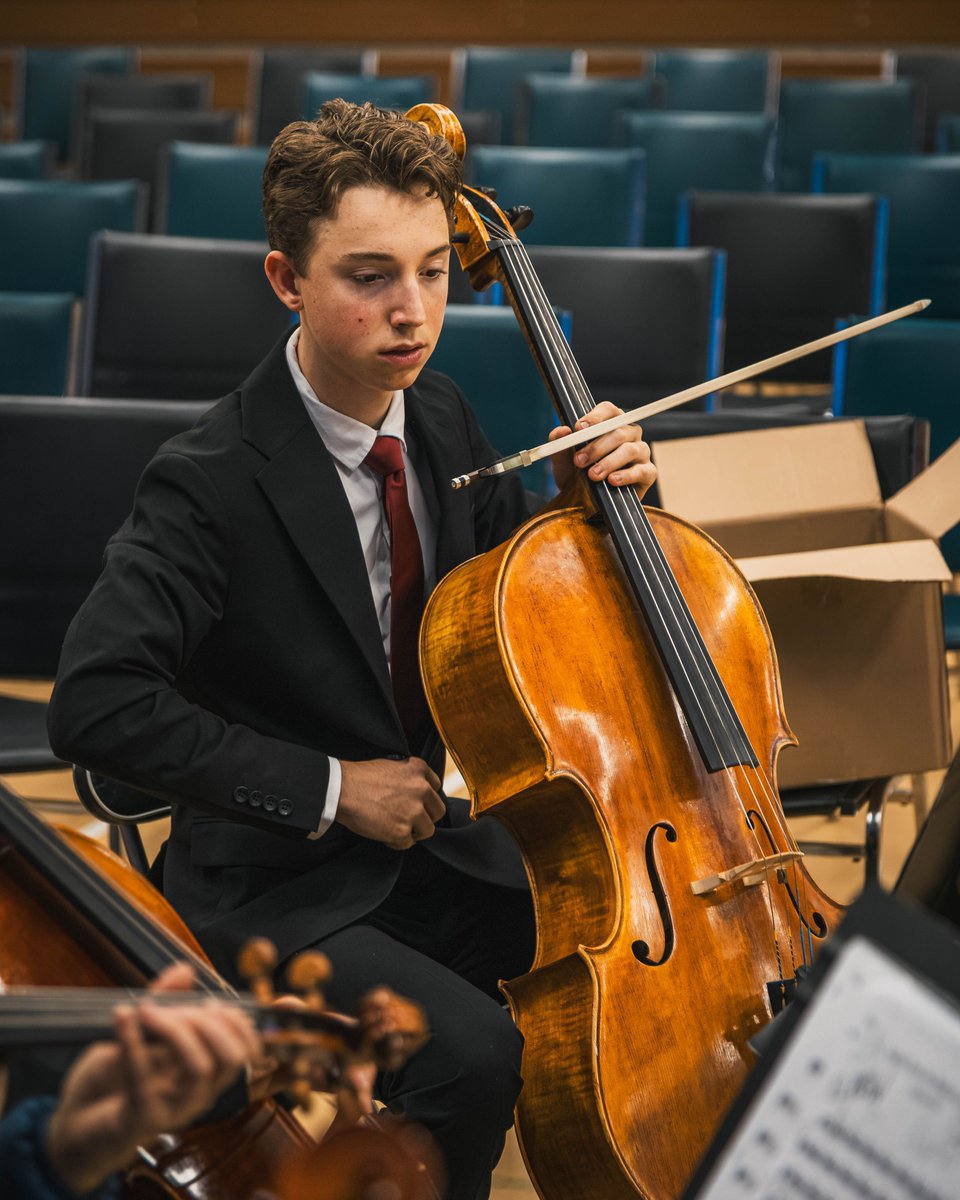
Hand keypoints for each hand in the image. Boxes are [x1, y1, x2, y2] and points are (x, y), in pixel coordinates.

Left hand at [45, 972, 259, 1193]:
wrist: (73, 1125)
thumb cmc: (114, 1080)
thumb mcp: (143, 1036)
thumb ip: (166, 1003)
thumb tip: (186, 969)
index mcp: (204, 1077)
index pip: (245, 1051)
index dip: (236, 1022)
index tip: (209, 1002)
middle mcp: (196, 1096)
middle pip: (231, 1059)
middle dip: (210, 1022)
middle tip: (174, 1008)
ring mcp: (171, 1110)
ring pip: (199, 1068)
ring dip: (177, 1029)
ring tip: (146, 1010)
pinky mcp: (139, 1118)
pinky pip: (142, 1078)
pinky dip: (132, 1040)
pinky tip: (121, 1015)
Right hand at [337, 758, 444, 849]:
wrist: (341, 789)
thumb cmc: (360, 777)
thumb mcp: (392, 765)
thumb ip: (409, 777)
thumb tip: (418, 793)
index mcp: (418, 769)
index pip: (436, 787)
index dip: (426, 798)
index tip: (417, 803)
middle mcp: (422, 789)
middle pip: (438, 811)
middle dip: (425, 817)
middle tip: (409, 820)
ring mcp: (413, 811)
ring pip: (427, 830)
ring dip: (413, 832)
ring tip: (396, 828)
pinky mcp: (402, 831)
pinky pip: (407, 843)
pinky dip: (396, 842)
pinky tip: (384, 834)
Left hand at [549, 402, 656, 496]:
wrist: (587, 503)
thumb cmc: (578, 475)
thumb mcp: (564, 460)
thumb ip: (560, 444)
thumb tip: (562, 430)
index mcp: (611, 423)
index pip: (608, 411)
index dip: (595, 417)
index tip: (579, 428)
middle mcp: (629, 433)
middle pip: (618, 431)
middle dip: (596, 447)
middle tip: (579, 461)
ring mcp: (641, 452)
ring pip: (629, 450)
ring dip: (608, 462)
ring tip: (593, 475)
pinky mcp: (648, 472)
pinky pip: (642, 470)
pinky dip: (626, 476)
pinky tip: (612, 481)